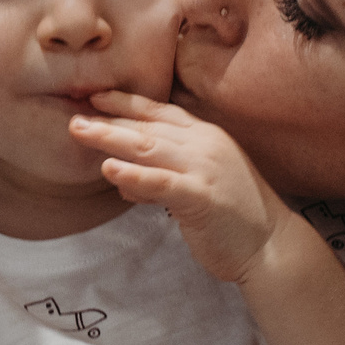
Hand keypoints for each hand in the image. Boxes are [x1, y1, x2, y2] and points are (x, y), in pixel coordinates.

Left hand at [69, 90, 295, 283]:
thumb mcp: (196, 188)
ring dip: (111, 138)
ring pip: (149, 147)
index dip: (126, 103)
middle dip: (108, 120)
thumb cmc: (233, 219)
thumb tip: (122, 179)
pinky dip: (134, 175)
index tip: (95, 98)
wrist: (271, 246)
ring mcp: (204, 169)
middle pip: (148, 126)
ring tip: (80, 133)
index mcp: (206, 137)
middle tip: (73, 116)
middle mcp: (205, 145)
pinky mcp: (202, 197)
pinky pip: (161, 182)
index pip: (160, 112)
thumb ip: (161, 177)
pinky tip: (109, 169)